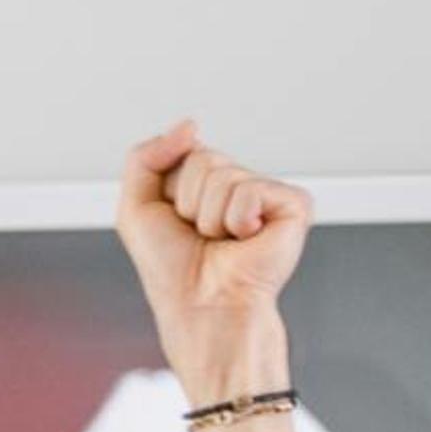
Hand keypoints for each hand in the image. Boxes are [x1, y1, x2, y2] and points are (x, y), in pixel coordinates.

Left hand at [115, 120, 308, 400]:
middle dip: (187, 200)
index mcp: (209, 183)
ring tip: (220, 241)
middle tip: (200, 235)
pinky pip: (248, 189)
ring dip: (207, 216)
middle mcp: (241, 184)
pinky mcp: (294, 204)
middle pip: (203, 158)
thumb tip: (190, 124)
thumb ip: (145, 157)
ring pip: (222, 174)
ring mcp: (269, 193)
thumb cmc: (172, 270)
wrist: (201, 307)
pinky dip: (234, 220)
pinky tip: (245, 241)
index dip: (168, 189)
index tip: (175, 221)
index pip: (185, 151)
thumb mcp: (137, 208)